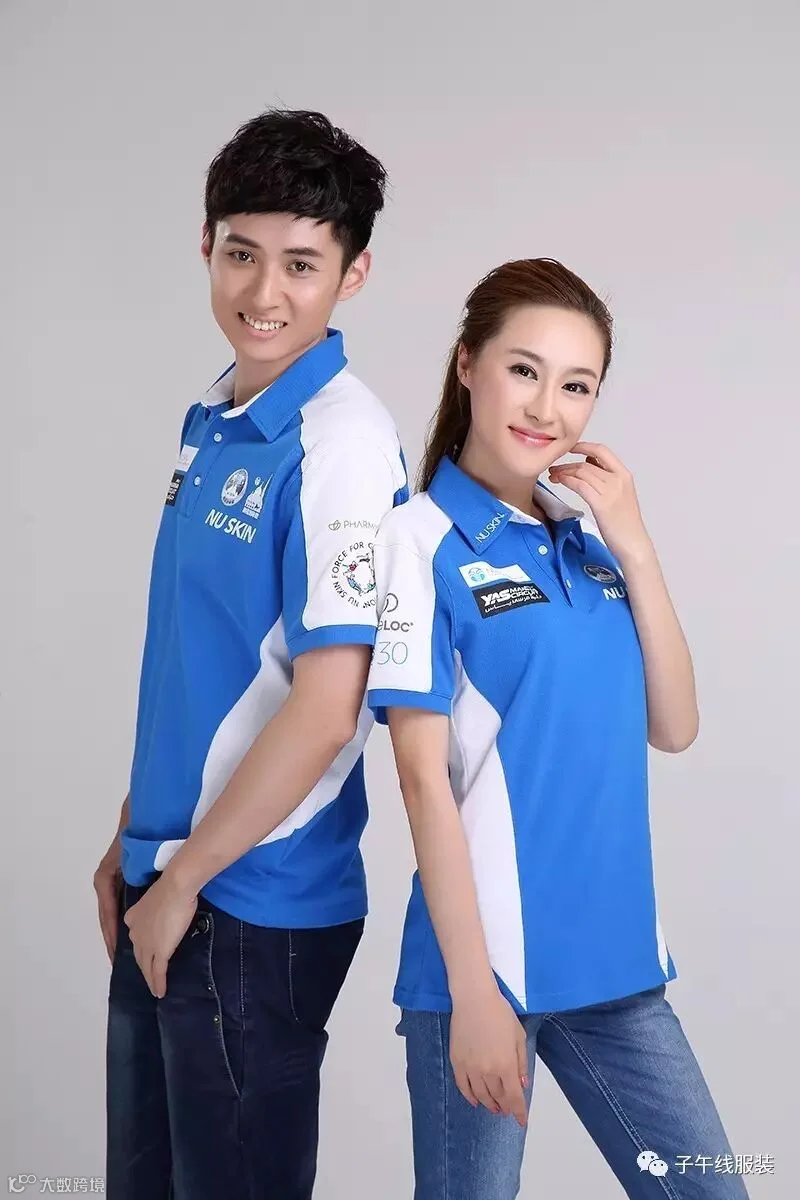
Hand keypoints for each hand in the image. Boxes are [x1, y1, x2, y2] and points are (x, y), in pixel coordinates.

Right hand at [93, 839, 122, 962]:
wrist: (139, 816)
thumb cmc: (134, 836)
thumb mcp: (127, 859)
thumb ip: (127, 877)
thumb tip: (131, 904)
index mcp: (105, 879)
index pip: (107, 914)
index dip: (111, 934)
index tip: (115, 952)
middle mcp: (106, 883)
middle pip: (108, 917)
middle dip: (113, 939)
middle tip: (118, 962)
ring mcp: (113, 882)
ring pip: (114, 913)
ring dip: (117, 932)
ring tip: (122, 954)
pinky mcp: (122, 881)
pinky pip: (121, 905)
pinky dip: (123, 920)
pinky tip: (131, 933)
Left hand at [124, 874, 197, 997]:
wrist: (175, 887)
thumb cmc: (171, 887)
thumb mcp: (158, 896)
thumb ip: (157, 906)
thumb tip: (165, 909)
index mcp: (132, 917)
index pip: (136, 937)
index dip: (142, 947)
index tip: (147, 953)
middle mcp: (135, 933)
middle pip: (139, 955)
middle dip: (144, 967)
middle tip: (150, 976)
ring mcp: (146, 944)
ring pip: (147, 967)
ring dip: (151, 980)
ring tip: (155, 989)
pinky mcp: (159, 952)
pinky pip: (158, 972)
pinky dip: (158, 984)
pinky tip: (160, 992)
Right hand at [450, 987, 528, 1126]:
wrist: (474, 999)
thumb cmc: (500, 1013)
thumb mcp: (518, 1035)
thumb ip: (521, 1062)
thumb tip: (522, 1084)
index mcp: (506, 1065)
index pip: (514, 1097)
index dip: (519, 1112)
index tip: (522, 1121)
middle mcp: (488, 1072)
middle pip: (498, 1097)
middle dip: (505, 1106)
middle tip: (508, 1109)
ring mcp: (470, 1068)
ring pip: (480, 1095)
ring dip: (489, 1104)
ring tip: (494, 1108)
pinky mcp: (457, 1062)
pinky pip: (463, 1087)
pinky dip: (469, 1097)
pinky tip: (475, 1101)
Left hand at [548, 442, 652, 564]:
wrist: (633, 543)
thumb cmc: (625, 523)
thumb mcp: (620, 494)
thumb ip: (606, 478)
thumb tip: (589, 463)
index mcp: (624, 475)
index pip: (602, 451)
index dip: (584, 446)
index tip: (569, 448)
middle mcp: (618, 479)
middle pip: (586, 463)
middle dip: (567, 464)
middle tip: (554, 468)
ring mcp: (610, 491)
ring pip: (581, 473)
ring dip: (563, 472)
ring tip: (553, 477)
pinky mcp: (601, 504)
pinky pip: (579, 485)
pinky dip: (566, 481)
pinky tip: (559, 482)